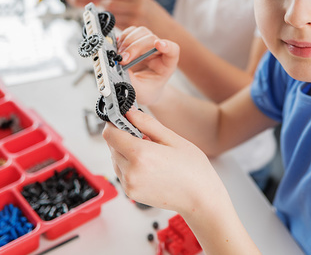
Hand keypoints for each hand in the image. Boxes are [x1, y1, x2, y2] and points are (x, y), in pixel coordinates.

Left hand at [100, 0, 169, 30]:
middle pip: (110, 3)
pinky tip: (111, 21)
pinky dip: (111, 22)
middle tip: (100, 3)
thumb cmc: (153, 14)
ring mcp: (134, 20)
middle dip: (103, 3)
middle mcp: (137, 7)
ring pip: (111, 15)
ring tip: (105, 12)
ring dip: (105, 13)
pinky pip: (116, 25)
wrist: (167, 30)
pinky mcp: (131, 31)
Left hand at [103, 109, 227, 214]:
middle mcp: (131, 172)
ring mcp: (129, 185)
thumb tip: (129, 112)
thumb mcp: (173, 138)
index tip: (123, 120)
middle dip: (123, 137)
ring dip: (125, 152)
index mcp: (141, 155)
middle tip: (144, 137)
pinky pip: (121, 172)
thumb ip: (147, 123)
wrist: (200, 198)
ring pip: (115, 159)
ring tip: (150, 153)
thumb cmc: (192, 169)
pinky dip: (129, 165)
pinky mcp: (131, 193)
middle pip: (111, 146)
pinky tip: (149, 165)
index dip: (114, 123)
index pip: (110, 134)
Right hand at [117, 26, 178, 105]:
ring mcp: (148, 45)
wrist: (143, 90)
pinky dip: (122, 39)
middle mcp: (159, 51)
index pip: (173, 49)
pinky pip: (130, 32)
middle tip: (123, 60)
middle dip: (135, 47)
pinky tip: (117, 50)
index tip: (158, 45)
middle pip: (151, 39)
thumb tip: (119, 68)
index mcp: (167, 64)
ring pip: (141, 32)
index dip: (167, 45)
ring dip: (127, 42)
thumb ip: (131, 81)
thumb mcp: (140, 91)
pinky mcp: (137, 41)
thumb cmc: (147, 90)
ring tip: (119, 56)